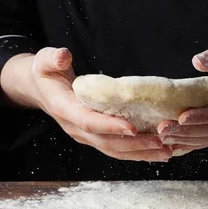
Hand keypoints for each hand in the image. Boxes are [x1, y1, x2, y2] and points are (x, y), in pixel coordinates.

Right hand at [0, 47, 171, 161]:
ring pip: (114, 151)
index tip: (134, 127)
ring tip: (167, 151)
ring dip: (141, 153)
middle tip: (162, 143)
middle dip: (135, 145)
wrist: (40, 90)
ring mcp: (85, 136)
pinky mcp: (95, 138)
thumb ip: (53, 58)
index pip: (89, 122)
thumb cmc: (46, 72)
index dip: (111, 126)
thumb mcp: (44, 61)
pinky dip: (138, 152)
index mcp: (64, 109)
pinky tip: (159, 151)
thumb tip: (64, 55)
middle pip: (107, 143)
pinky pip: (117, 150)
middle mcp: (75, 128)